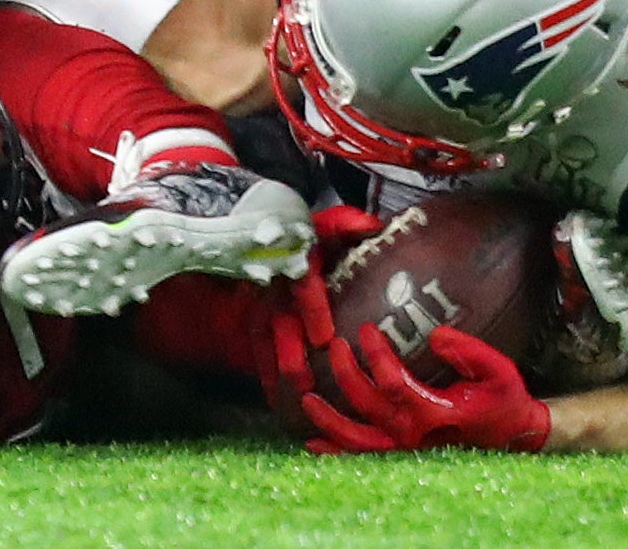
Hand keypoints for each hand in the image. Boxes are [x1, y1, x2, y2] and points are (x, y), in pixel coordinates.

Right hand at [250, 204, 400, 452]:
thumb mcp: (328, 225)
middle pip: (278, 321)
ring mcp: (261, 304)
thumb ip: (346, 224)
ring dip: (276, 370)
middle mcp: (275, 283)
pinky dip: (267, 377)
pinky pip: (258, 351)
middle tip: (305, 381)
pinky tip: (279, 403)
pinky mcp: (256, 322)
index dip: (312, 310)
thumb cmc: (312, 238)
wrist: (274, 240)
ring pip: (264, 340)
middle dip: (289, 352)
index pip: (301, 283)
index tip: (323, 338)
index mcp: (295, 259)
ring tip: (293, 399)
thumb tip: (371, 226)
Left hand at [326, 324, 549, 451]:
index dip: (375, 353)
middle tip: (335, 345)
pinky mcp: (402, 453)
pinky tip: (314, 442)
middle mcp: (413, 433)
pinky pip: (364, 456)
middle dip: (345, 373)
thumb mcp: (498, 370)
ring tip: (307, 399)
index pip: (392, 381)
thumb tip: (435, 334)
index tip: (366, 329)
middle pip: (366, 405)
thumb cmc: (504, 400)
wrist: (515, 437)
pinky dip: (337, 451)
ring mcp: (405, 448)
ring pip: (357, 439)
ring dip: (329, 420)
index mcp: (434, 412)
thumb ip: (468, 351)